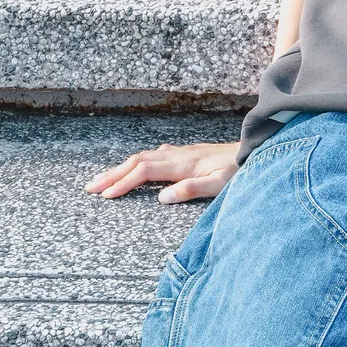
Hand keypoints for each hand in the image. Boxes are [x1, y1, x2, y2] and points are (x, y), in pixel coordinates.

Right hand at [84, 141, 240, 203]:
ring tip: (104, 179)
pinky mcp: (187, 153)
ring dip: (122, 167)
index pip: (144, 172)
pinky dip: (139, 162)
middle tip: (89, 187)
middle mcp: (178, 155)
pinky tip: (138, 166)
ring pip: (144, 157)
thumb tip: (161, 198)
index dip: (123, 183)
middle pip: (137, 161)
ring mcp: (182, 152)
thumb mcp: (219, 184)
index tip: (105, 197)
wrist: (256, 149)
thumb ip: (191, 189)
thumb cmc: (239, 170)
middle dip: (112, 174)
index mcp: (182, 164)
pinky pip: (155, 155)